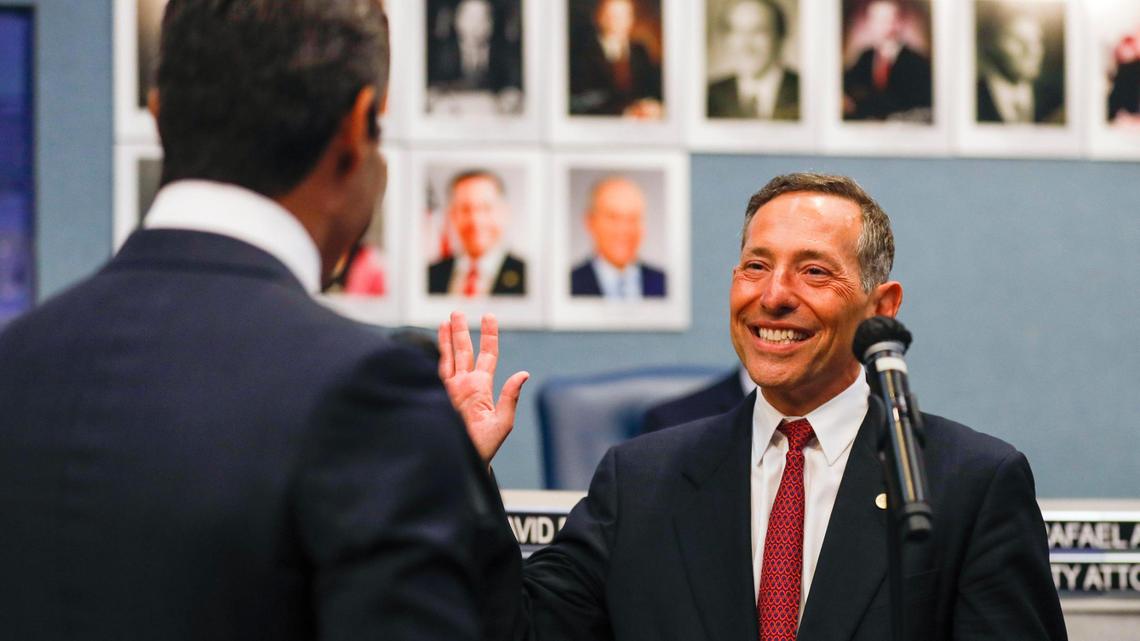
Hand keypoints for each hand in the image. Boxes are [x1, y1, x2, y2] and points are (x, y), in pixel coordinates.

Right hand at [438, 311, 528, 463]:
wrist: (460, 463)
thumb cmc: (483, 447)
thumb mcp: (502, 423)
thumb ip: (510, 397)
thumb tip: (524, 374)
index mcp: (482, 388)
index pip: (487, 355)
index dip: (488, 335)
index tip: (488, 316)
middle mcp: (466, 385)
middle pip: (464, 351)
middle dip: (461, 331)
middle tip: (457, 312)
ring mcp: (449, 390)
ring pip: (448, 358)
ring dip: (446, 339)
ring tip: (445, 321)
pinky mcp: (436, 396)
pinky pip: (435, 371)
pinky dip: (434, 356)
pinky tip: (430, 342)